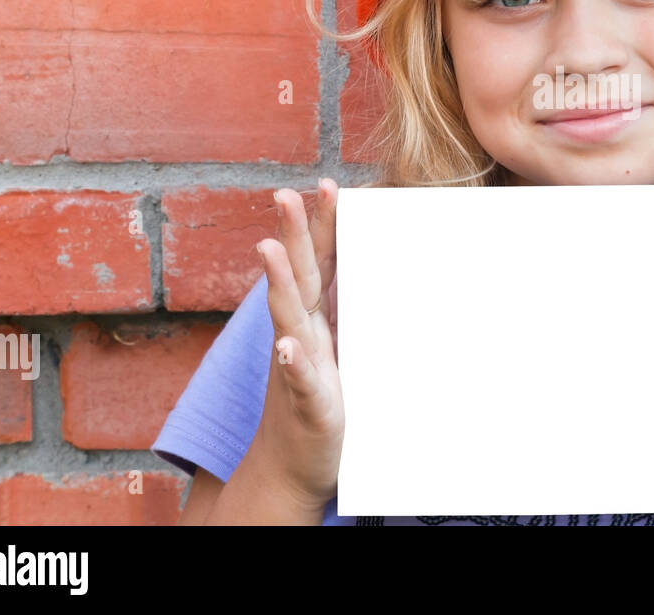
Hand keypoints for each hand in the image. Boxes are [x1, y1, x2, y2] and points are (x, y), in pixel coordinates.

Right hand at [252, 178, 342, 509]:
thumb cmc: (321, 402)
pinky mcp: (308, 404)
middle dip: (292, 235)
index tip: (328, 186)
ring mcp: (300, 368)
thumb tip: (385, 273)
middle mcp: (302, 335)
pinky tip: (288, 347)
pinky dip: (293, 363)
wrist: (291, 467)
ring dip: (279, 285)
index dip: (322, 226)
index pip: (319, 264)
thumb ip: (354, 312)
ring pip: (288, 320)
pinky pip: (300, 381)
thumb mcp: (345, 350)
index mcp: (315, 319)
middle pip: (298, 277)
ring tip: (268, 250)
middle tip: (286, 194)